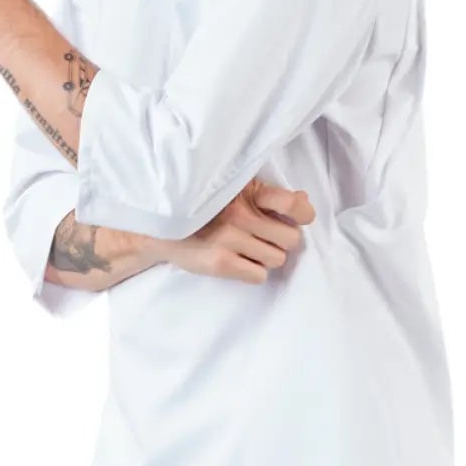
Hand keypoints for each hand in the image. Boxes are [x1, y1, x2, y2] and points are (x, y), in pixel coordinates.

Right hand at [162, 177, 316, 282]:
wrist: (161, 227)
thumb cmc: (204, 207)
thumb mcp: (235, 190)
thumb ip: (268, 195)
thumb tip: (304, 201)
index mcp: (247, 192)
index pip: (292, 204)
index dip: (303, 214)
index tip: (298, 219)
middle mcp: (240, 214)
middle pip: (291, 239)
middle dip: (282, 241)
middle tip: (265, 238)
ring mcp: (229, 239)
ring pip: (277, 259)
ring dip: (267, 258)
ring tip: (249, 250)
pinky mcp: (220, 263)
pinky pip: (259, 276)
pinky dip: (253, 272)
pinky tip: (240, 262)